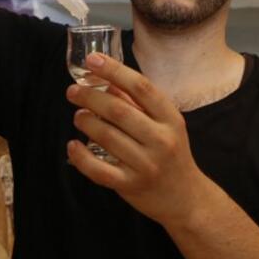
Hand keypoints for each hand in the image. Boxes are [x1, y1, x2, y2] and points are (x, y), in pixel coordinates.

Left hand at [65, 53, 214, 227]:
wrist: (185, 198)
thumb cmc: (172, 155)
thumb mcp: (165, 125)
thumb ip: (139, 104)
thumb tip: (106, 80)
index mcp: (171, 119)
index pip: (141, 87)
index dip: (115, 71)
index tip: (93, 60)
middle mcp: (161, 140)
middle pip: (119, 111)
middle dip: (90, 97)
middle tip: (73, 91)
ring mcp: (146, 164)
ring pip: (107, 137)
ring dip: (86, 122)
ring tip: (78, 115)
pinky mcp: (130, 185)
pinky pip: (99, 170)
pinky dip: (81, 157)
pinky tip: (72, 145)